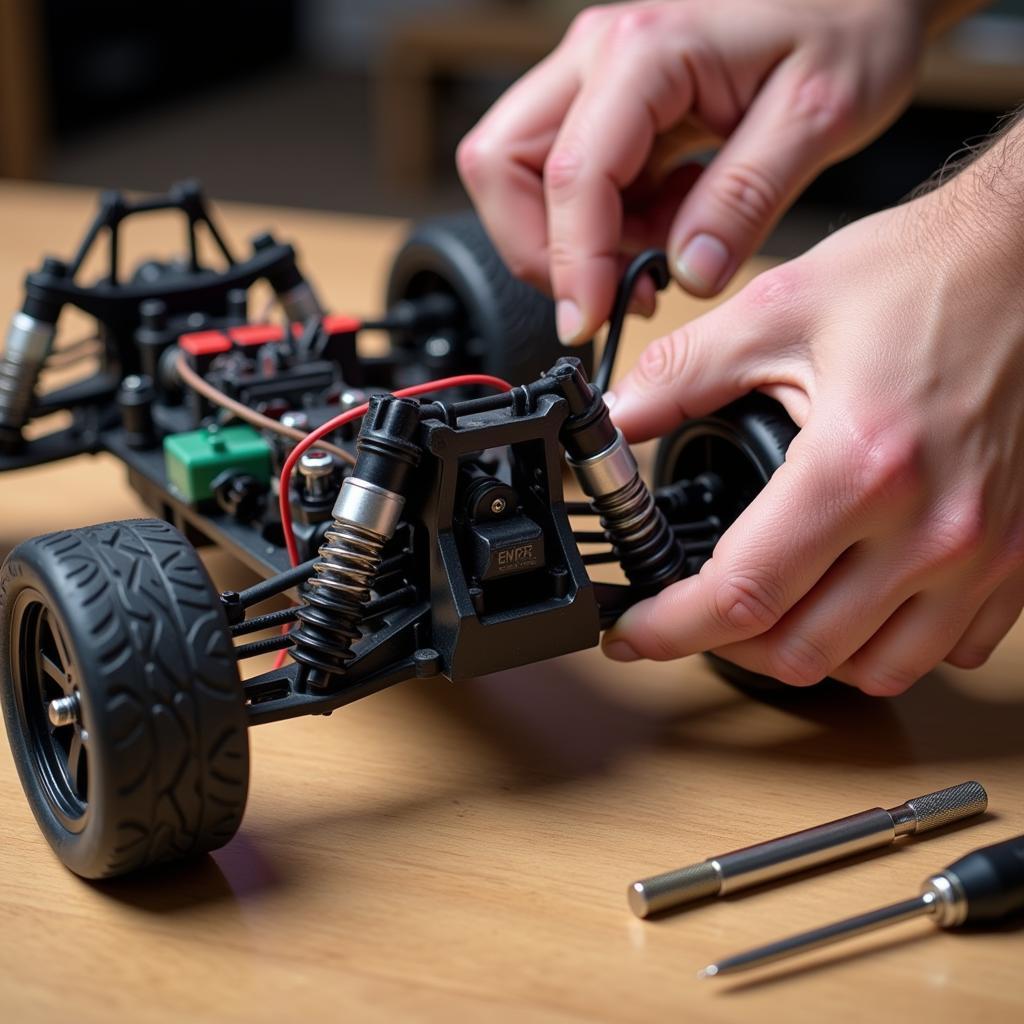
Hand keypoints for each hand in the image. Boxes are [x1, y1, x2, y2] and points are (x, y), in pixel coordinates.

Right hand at [457, 0, 932, 342]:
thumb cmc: (846, 25)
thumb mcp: (818, 116)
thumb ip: (745, 198)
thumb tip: (688, 272)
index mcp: (646, 51)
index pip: (571, 174)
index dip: (571, 263)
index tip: (591, 322)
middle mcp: (598, 56)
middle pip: (502, 165)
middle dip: (542, 248)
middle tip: (610, 290)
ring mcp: (593, 78)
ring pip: (522, 176)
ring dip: (574, 238)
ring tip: (661, 245)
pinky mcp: (605, 105)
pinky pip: (567, 181)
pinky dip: (603, 224)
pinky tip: (669, 220)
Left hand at [601, 137, 1023, 695]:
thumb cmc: (925, 275)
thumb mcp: (781, 307)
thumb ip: (684, 372)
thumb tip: (618, 418)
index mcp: (860, 465)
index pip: (743, 595)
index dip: (671, 628)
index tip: (635, 632)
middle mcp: (931, 527)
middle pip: (800, 651)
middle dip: (725, 644)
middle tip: (690, 611)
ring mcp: (984, 552)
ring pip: (875, 671)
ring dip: (805, 653)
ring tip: (768, 611)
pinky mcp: (1020, 555)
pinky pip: (948, 650)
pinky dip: (887, 644)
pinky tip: (856, 602)